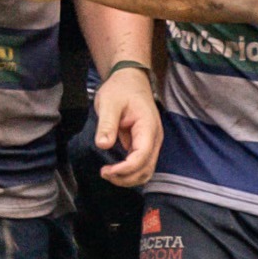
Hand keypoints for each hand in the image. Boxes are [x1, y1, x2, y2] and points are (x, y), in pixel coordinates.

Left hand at [93, 66, 160, 186]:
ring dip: (128, 178)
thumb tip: (103, 145)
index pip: (141, 157)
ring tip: (108, 173)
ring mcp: (151, 143)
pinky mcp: (145, 145)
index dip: (125, 169)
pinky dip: (129, 172)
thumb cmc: (120, 89)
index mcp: (148, 128)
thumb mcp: (109, 103)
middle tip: (104, 173)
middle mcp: (154, 138)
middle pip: (146, 169)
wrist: (130, 80)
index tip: (106, 171)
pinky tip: (114, 169)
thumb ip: (107, 124)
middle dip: (126, 178)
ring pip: (145, 171)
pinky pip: (141, 165)